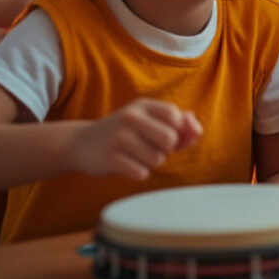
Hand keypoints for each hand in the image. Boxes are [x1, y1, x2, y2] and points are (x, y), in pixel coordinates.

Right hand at [71, 98, 203, 179]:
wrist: (81, 144)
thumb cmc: (124, 134)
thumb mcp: (148, 121)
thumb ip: (178, 124)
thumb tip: (197, 130)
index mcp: (143, 105)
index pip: (175, 116)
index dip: (177, 131)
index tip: (166, 135)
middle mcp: (131, 117)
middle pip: (169, 139)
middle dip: (166, 150)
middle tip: (150, 148)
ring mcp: (119, 137)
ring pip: (157, 159)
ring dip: (151, 163)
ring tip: (136, 156)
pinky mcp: (110, 158)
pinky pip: (141, 173)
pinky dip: (139, 173)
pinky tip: (127, 165)